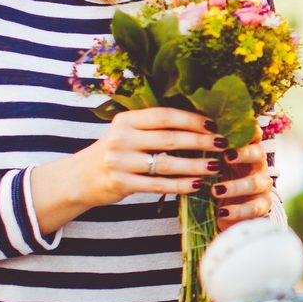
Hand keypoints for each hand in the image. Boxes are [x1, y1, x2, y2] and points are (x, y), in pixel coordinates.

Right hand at [29, 108, 222, 234]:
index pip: (164, 116)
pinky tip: (198, 184)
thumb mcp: (127, 132)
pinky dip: (181, 185)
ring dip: (195, 165)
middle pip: (170, 138)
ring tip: (216, 166)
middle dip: (200, 141)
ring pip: (167, 163)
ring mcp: (120, 161)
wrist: (80, 178)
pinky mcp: (121, 184)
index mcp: (126, 120)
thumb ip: (153, 127)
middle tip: (223, 144)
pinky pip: (159, 185)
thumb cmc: (115, 152)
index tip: (214, 124)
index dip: (191, 119)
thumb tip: (199, 123)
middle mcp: (122, 138)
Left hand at [212, 123, 275, 230]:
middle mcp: (257, 165)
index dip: (247, 129)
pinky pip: (254, 208)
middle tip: (225, 156)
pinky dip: (238, 211)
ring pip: (254, 183)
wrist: (224, 211)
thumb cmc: (216, 179)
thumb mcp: (210, 162)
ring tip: (215, 190)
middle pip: (258, 153)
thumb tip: (188, 130)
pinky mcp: (262, 206)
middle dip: (243, 154)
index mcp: (245, 150)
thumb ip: (205, 148)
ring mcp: (262, 185)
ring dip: (235, 186)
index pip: (252, 134)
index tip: (231, 129)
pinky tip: (222, 212)